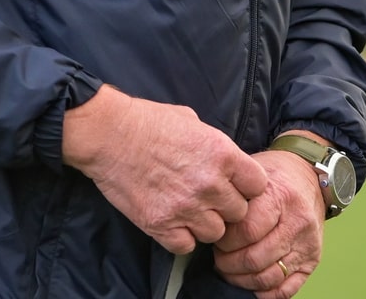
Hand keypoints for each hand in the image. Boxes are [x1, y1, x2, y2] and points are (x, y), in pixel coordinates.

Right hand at [61, 86, 267, 254]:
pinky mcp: (161, 225)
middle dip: (225, 205)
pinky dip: (180, 236)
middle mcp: (210, 184)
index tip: (232, 184)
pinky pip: (186, 246)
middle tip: (206, 196)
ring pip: (215, 233)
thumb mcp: (191, 120)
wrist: (107, 134)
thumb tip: (225, 161)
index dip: (245, 186)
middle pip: (239, 213)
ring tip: (186, 208)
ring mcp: (186, 207)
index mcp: (223, 154)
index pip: (258, 186)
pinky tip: (171, 220)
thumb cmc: (147, 121)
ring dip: (203, 223)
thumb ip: (214, 144)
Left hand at [214, 142, 326, 298]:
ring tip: (229, 269)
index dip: (225, 240)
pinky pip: (285, 290)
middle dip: (228, 263)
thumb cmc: (275, 176)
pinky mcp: (312, 262)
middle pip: (255, 258)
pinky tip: (249, 282)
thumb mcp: (253, 172)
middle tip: (218, 257)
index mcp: (281, 197)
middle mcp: (298, 223)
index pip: (247, 230)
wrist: (310, 179)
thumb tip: (208, 220)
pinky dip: (263, 292)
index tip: (215, 236)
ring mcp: (307, 245)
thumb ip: (233, 195)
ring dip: (241, 280)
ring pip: (267, 277)